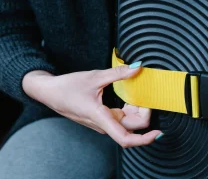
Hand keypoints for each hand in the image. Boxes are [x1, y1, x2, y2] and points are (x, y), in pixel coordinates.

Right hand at [22, 63, 161, 147]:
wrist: (49, 92)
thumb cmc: (67, 87)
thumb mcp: (94, 76)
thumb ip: (118, 73)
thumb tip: (137, 67)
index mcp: (101, 118)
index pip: (126, 139)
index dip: (144, 139)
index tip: (157, 132)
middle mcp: (104, 124)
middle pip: (132, 127)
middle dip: (144, 112)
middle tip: (146, 93)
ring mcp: (103, 123)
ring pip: (128, 122)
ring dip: (137, 109)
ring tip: (138, 91)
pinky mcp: (102, 119)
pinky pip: (121, 117)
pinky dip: (130, 107)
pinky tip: (130, 95)